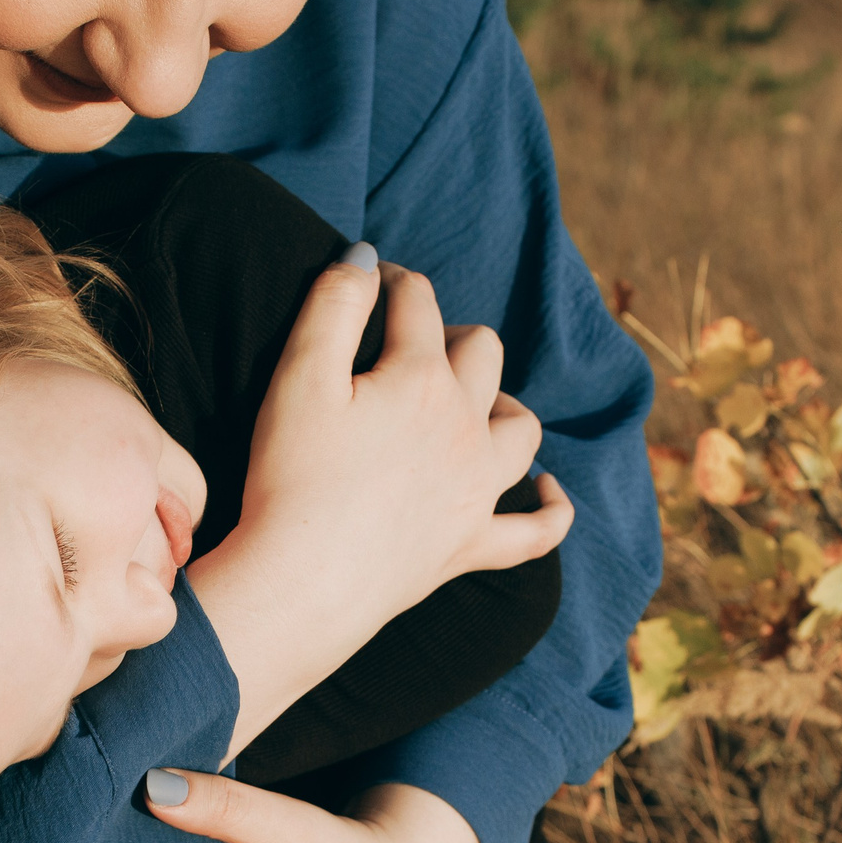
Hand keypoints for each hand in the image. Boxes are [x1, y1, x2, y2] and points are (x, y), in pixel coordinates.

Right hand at [188, 254, 573, 754]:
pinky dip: (550, 509)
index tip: (368, 283)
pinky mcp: (471, 548)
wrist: (302, 583)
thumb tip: (365, 258)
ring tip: (474, 406)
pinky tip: (549, 492)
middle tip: (409, 349)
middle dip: (451, 337)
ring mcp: (477, 492)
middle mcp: (465, 429)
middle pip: (483, 354)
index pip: (417, 303)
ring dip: (503, 406)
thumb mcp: (297, 376)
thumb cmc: (291, 478)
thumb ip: (333, 306)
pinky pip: (535, 531)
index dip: (392, 281)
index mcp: (421, 380)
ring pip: (521, 429)